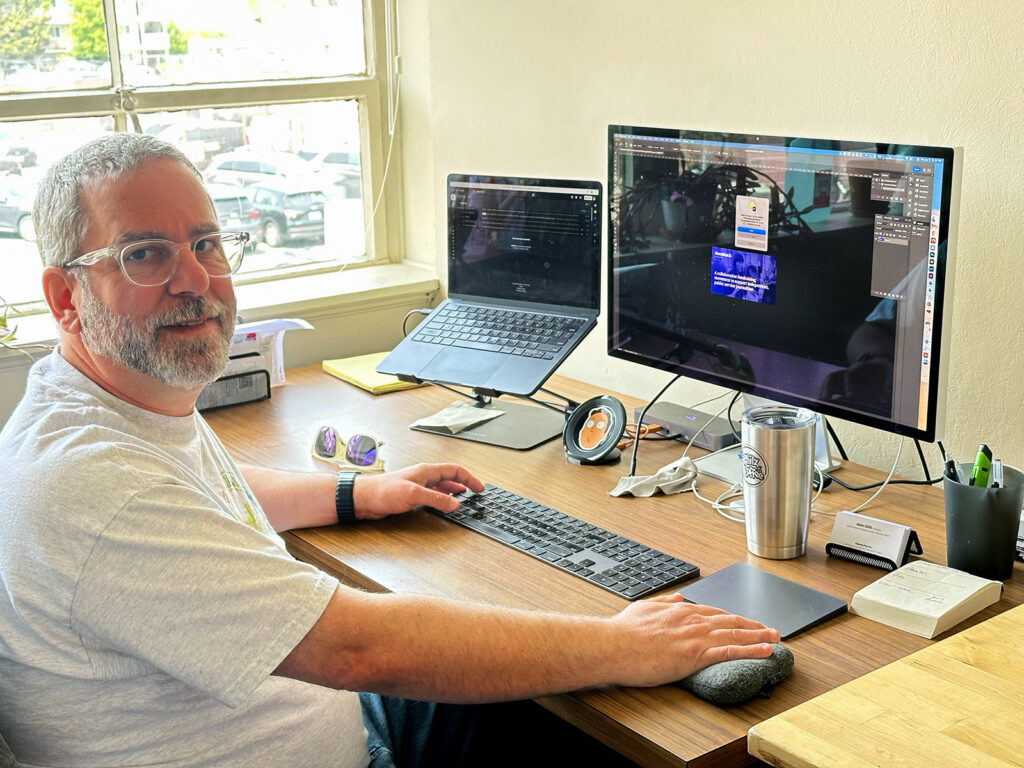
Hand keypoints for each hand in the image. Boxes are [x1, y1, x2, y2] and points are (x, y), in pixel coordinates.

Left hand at [352, 463, 484, 520]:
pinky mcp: (411, 494)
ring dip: (453, 491)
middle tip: (475, 493)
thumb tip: (456, 503)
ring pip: (442, 486)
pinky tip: (442, 504)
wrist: (364, 498)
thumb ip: (437, 499)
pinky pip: (432, 494)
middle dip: (464, 484)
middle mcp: (423, 476)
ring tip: (463, 498)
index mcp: (427, 471)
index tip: (479, 488)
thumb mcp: (414, 495)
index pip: (455, 470)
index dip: (469, 478)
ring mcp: (417, 484)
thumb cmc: (384, 491)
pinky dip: (442, 498)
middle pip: (450, 477)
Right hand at [607, 593, 779, 687]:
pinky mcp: (695, 655)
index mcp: (679, 611)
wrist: (614, 645)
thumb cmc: (623, 631)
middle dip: (753, 625)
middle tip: (770, 628)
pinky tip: (765, 651)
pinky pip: (730, 651)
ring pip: (735, 634)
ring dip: (759, 635)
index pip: (713, 612)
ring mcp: (695, 637)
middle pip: (730, 621)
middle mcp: (691, 621)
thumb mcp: (644, 607)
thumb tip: (677, 598)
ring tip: (775, 638)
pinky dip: (751, 650)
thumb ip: (663, 602)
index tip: (745, 621)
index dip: (732, 617)